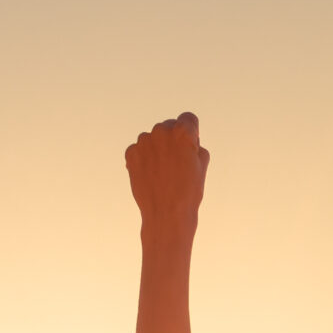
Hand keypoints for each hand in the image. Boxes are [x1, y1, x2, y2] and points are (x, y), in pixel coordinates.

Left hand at [127, 113, 207, 238]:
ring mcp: (144, 141)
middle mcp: (161, 131)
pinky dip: (145, 158)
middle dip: (173, 139)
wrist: (167, 214)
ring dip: (158, 148)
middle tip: (177, 163)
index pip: (189, 119)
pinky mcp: (131, 153)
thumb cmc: (189, 191)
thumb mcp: (202, 164)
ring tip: (164, 171)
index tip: (190, 147)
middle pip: (169, 126)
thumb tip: (185, 138)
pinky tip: (152, 174)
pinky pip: (140, 149)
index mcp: (182, 131)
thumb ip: (194, 144)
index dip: (192, 133)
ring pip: (153, 138)